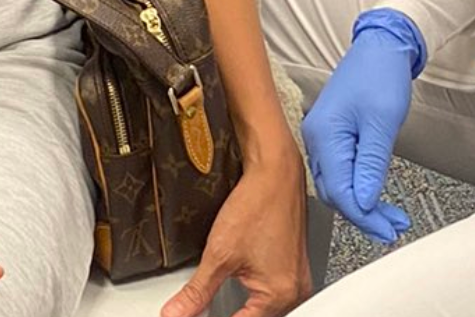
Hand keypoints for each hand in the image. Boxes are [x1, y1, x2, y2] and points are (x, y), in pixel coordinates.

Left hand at [161, 152, 309, 316]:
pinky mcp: (293, 267)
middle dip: (229, 315)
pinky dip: (252, 298)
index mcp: (280, 294)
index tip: (194, 315)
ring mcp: (297, 279)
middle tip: (200, 310)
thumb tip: (177, 313)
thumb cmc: (258, 204)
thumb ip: (197, 292)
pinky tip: (237, 291)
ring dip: (242, 310)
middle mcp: (295, 291)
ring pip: (264, 310)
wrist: (275, 172)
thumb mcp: (219, 254)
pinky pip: (272, 295)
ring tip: (213, 305)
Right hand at [300, 12, 420, 243]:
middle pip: (335, 191)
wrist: (381, 45)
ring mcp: (322, 136)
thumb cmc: (381, 74)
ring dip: (362, 202)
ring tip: (389, 216)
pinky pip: (340, 169)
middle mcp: (316, 138)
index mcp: (324, 136)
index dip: (364, 216)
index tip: (387, 229)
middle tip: (392, 227)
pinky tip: (374, 194)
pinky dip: (358, 185)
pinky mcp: (332, 134)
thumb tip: (363, 203)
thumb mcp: (382, 123)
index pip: (339, 191)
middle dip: (364, 214)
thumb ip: (371, 166)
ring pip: (337, 182)